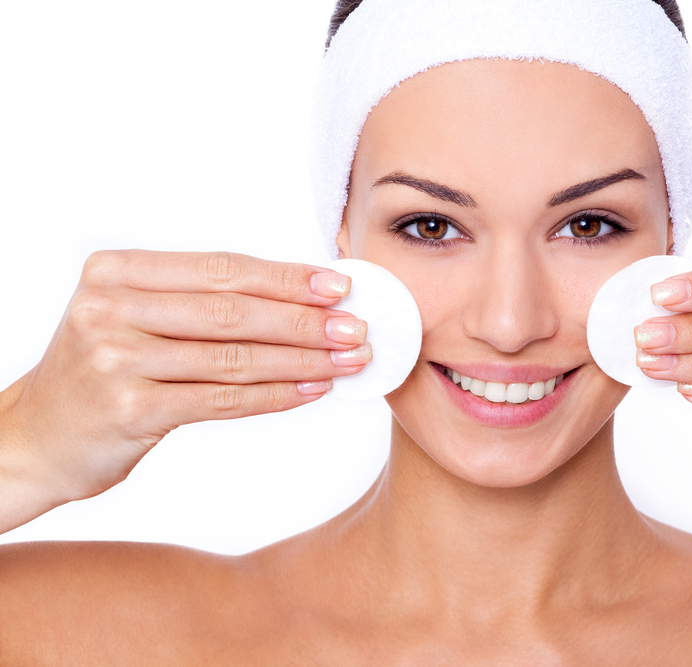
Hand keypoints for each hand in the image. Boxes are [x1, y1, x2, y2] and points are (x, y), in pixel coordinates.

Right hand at [0, 250, 371, 531]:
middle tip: (356, 327)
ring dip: (302, 360)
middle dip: (305, 320)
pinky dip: (274, 395)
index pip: (220, 269)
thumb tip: (300, 296)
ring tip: (347, 360)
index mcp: (117, 271)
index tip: (338, 285)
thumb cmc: (102, 371)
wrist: (35, 437)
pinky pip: (222, 400)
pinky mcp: (130, 409)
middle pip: (232, 311)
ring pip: (234, 357)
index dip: (285, 277)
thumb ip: (197, 300)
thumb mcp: (131, 316)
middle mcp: (111, 308)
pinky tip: (312, 391)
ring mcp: (117, 359)